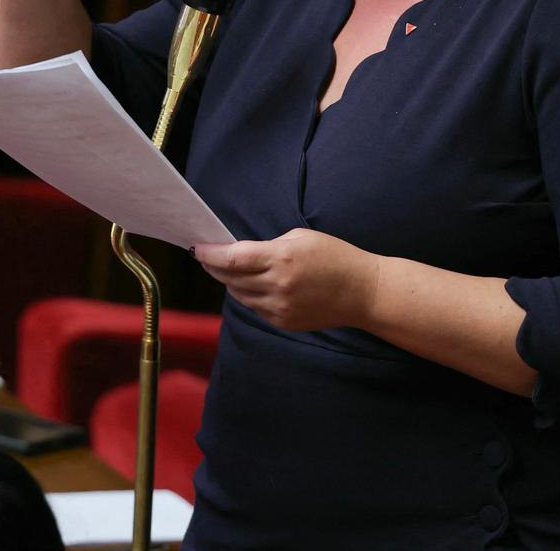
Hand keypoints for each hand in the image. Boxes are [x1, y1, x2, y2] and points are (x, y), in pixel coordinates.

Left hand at [195, 229, 382, 331]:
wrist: (362, 292)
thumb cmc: (334, 257)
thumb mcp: (300, 238)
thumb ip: (267, 246)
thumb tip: (239, 253)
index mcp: (281, 259)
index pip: (232, 258)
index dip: (209, 253)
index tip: (196, 247)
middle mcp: (277, 286)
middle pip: (230, 278)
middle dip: (214, 266)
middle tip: (206, 256)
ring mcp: (280, 308)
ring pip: (239, 295)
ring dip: (229, 281)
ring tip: (225, 269)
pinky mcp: (284, 322)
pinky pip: (254, 308)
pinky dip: (248, 295)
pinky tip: (250, 285)